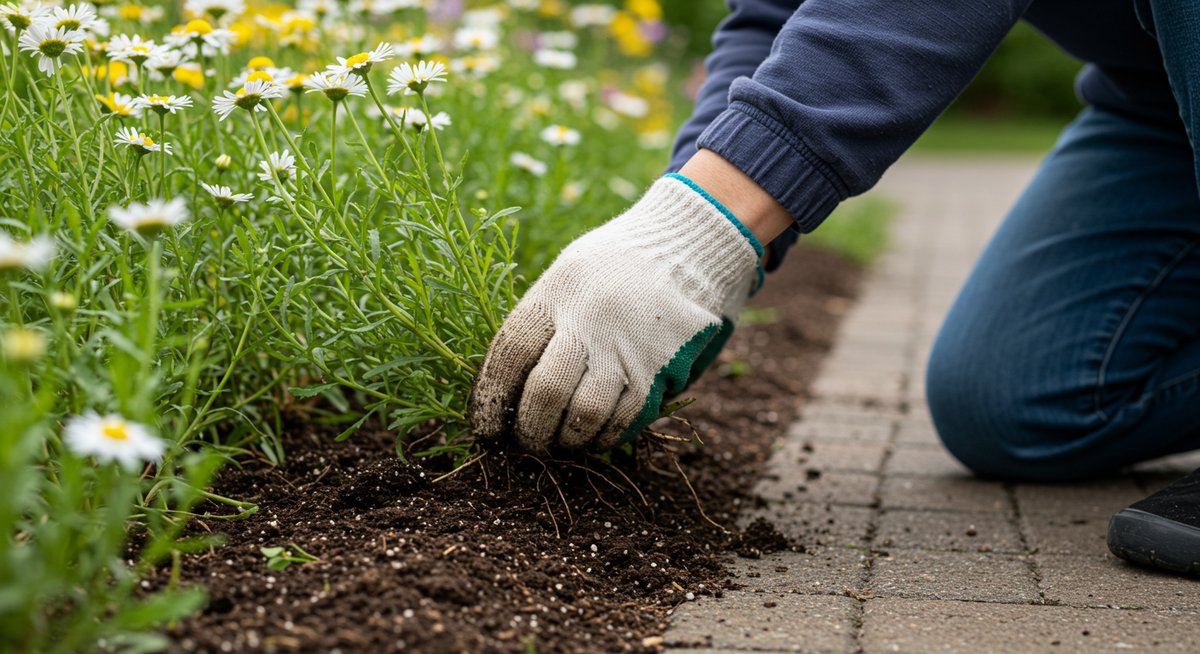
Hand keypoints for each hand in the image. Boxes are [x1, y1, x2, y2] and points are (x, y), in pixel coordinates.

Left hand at [470, 172, 767, 451]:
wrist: (691, 245)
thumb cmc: (617, 263)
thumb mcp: (569, 273)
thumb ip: (543, 323)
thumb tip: (509, 387)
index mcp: (557, 291)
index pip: (510, 353)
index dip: (490, 397)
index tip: (485, 427)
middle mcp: (589, 319)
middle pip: (545, 391)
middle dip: (528, 429)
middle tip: (525, 443)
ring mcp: (627, 345)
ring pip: (584, 414)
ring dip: (566, 440)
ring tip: (559, 443)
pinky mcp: (659, 368)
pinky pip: (624, 419)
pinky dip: (603, 437)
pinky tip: (594, 436)